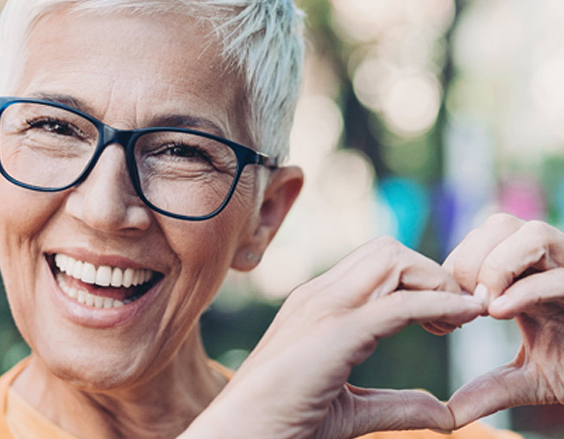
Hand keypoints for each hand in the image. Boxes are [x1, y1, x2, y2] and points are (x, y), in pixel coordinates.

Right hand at [182, 237, 485, 438]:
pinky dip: (439, 304)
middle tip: (455, 318)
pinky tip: (460, 319)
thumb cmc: (281, 425)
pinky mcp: (335, 333)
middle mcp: (317, 296)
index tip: (446, 320)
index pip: (376, 264)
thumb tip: (444, 412)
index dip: (419, 281)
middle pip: (388, 250)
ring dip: (436, 283)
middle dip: (432, 274)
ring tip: (455, 322)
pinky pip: (400, 303)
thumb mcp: (351, 411)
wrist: (239, 436)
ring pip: (394, 261)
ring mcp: (322, 308)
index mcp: (316, 307)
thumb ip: (396, 406)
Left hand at [443, 213, 563, 426]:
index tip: (446, 310)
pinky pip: (560, 275)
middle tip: (464, 306)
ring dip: (496, 267)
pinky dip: (525, 290)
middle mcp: (553, 263)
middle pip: (498, 224)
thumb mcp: (527, 381)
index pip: (478, 240)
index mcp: (528, 274)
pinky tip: (501, 313)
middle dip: (468, 262)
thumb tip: (447, 416)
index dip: (454, 267)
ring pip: (530, 232)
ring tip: (487, 308)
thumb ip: (488, 390)